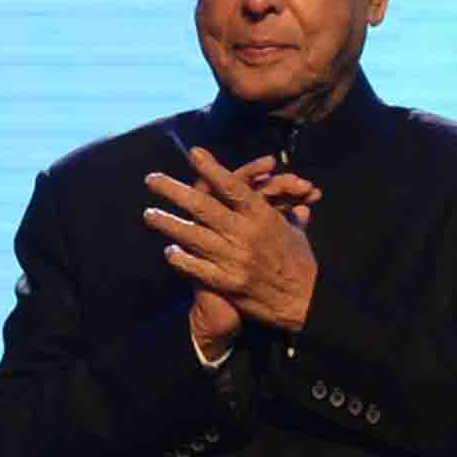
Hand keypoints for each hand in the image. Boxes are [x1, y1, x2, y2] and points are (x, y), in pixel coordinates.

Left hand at [142, 147, 318, 333]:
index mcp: (263, 217)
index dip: (212, 169)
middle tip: (152, 180)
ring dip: (168, 224)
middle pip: (203, 207)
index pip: (233, 187)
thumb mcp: (298, 234)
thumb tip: (296, 203)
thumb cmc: (302, 265)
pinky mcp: (229, 283)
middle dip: (174, 191)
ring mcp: (235, 259)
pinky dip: (182, 260)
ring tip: (149, 214)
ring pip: (194, 236)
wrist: (306, 303)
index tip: (194, 154)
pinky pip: (199, 269)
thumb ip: (290, 216)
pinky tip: (168, 252)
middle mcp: (246, 234)